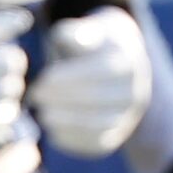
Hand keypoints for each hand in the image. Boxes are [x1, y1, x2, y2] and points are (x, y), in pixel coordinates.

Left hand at [30, 8, 152, 157]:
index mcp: (130, 60)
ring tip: (42, 115)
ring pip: (100, 124)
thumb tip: (61, 36)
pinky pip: (97, 142)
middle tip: (36, 97)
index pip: (102, 71)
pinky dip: (73, 139)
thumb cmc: (91, 43)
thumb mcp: (87, 29)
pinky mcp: (118, 135)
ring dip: (67, 121)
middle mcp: (136, 90)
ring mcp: (129, 115)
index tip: (43, 79)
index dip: (70, 77)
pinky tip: (52, 131)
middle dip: (64, 99)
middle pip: (101, 98)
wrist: (116, 64)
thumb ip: (75, 32)